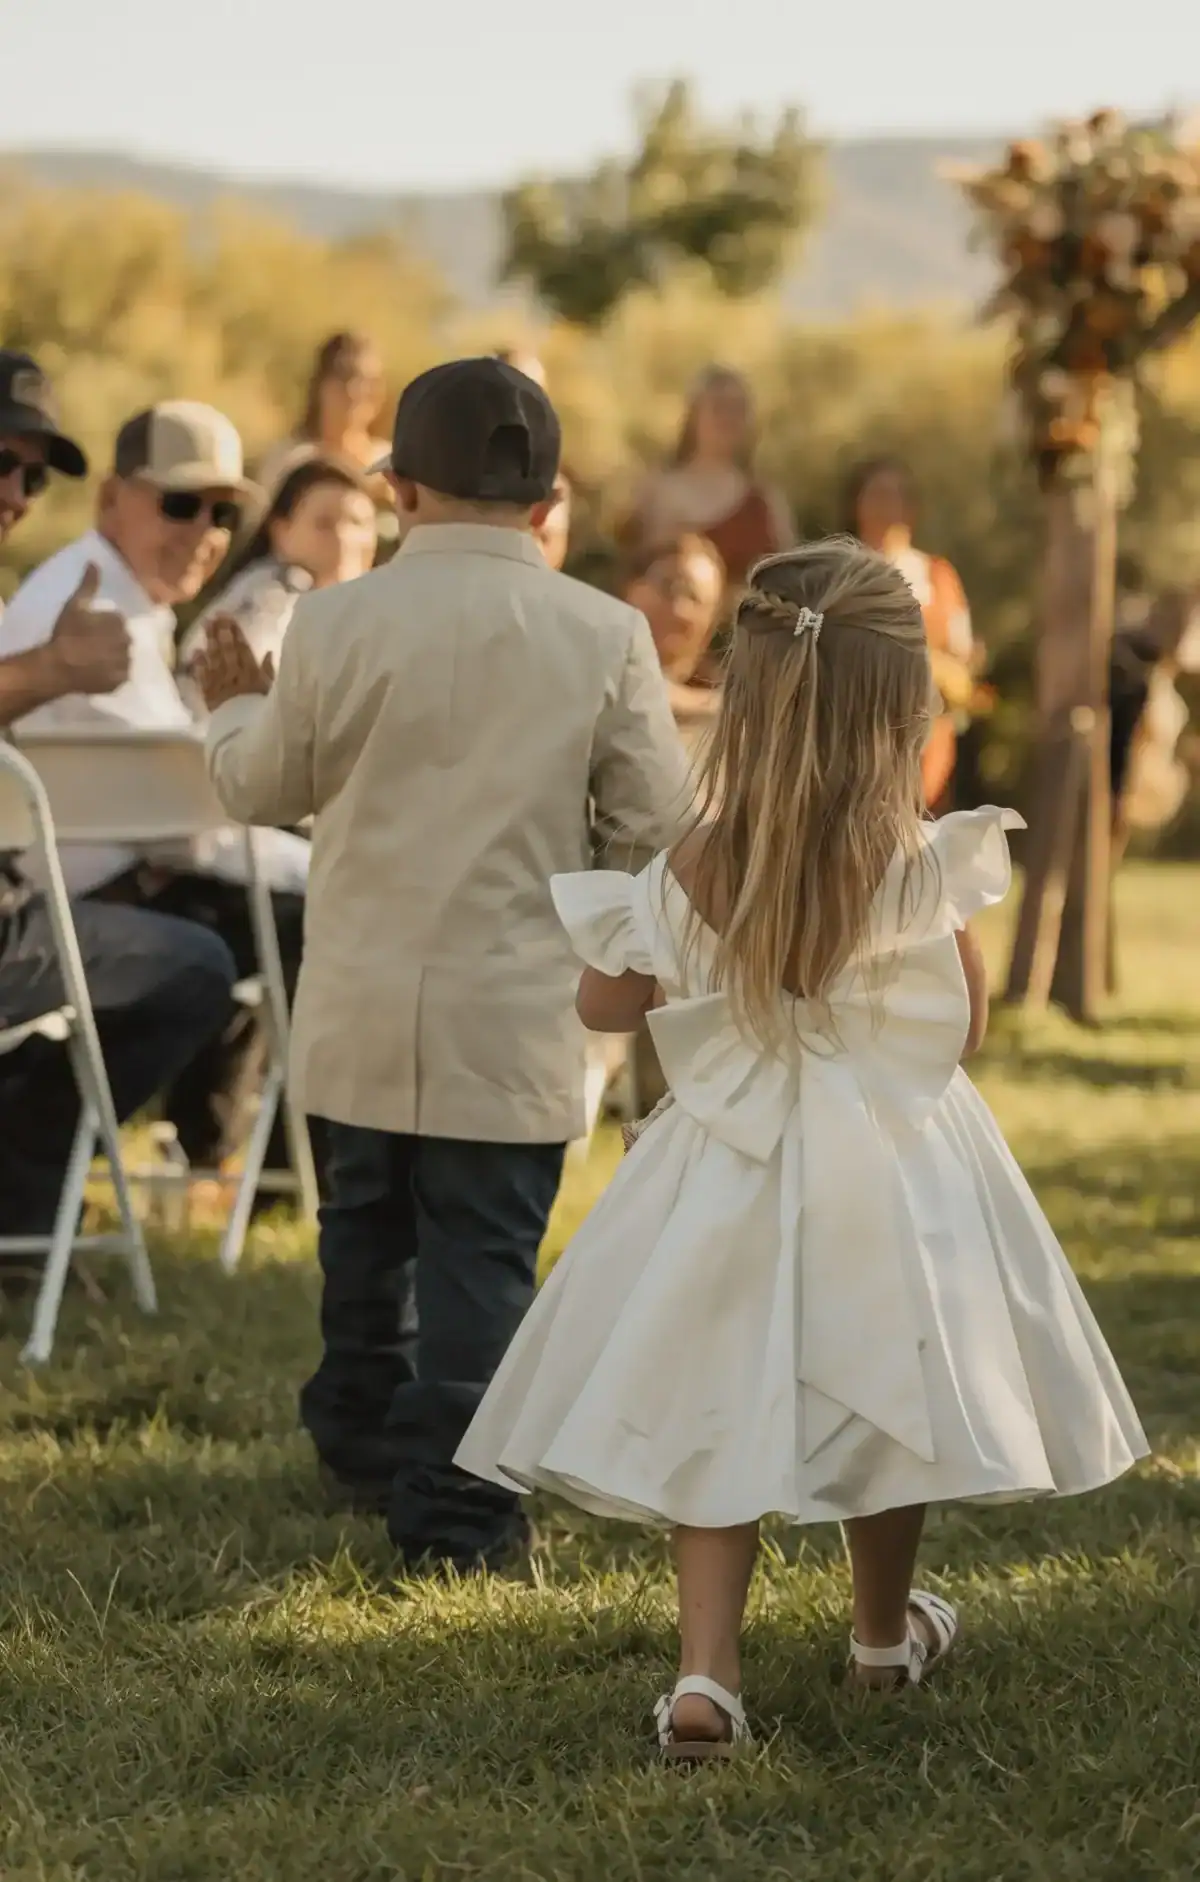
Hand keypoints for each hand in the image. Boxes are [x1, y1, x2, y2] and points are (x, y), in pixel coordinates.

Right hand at [46, 563, 130, 696]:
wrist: (59, 666)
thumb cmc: (66, 634)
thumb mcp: (75, 605)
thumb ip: (88, 584)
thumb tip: (94, 562)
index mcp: (119, 623)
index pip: (117, 622)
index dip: (103, 626)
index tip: (90, 631)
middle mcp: (127, 643)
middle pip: (122, 640)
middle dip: (111, 641)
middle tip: (91, 646)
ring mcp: (125, 664)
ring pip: (123, 658)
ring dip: (113, 658)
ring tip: (94, 660)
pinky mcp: (120, 682)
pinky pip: (120, 676)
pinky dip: (112, 675)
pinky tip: (98, 672)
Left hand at [193, 615, 274, 711]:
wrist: (244, 731)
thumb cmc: (262, 712)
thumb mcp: (272, 691)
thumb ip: (269, 672)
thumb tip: (268, 652)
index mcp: (251, 673)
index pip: (242, 648)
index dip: (236, 632)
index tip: (230, 618)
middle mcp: (233, 674)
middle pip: (226, 649)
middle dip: (221, 631)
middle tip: (215, 615)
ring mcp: (219, 683)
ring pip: (214, 658)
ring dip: (209, 641)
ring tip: (205, 625)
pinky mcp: (208, 694)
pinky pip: (203, 676)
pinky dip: (199, 663)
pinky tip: (196, 651)